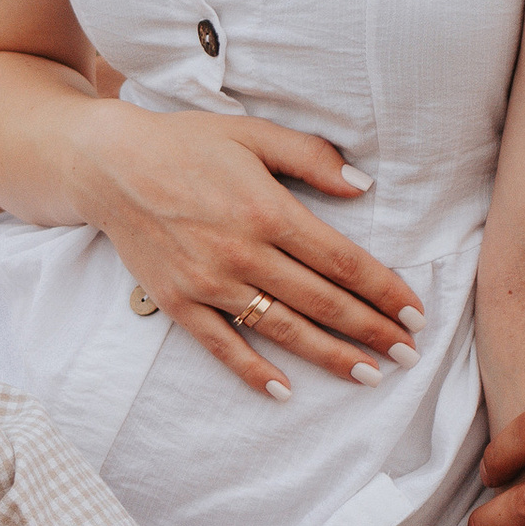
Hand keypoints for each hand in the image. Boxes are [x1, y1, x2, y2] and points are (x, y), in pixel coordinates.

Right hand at [78, 107, 426, 401]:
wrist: (108, 165)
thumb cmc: (187, 143)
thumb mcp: (253, 133)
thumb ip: (312, 157)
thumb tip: (364, 186)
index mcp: (267, 210)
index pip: (341, 261)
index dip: (384, 290)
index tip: (416, 313)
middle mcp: (242, 253)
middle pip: (322, 302)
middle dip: (372, 331)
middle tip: (410, 355)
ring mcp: (209, 283)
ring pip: (282, 330)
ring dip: (330, 357)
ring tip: (370, 376)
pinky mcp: (179, 302)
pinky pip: (223, 346)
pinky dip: (254, 372)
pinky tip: (285, 392)